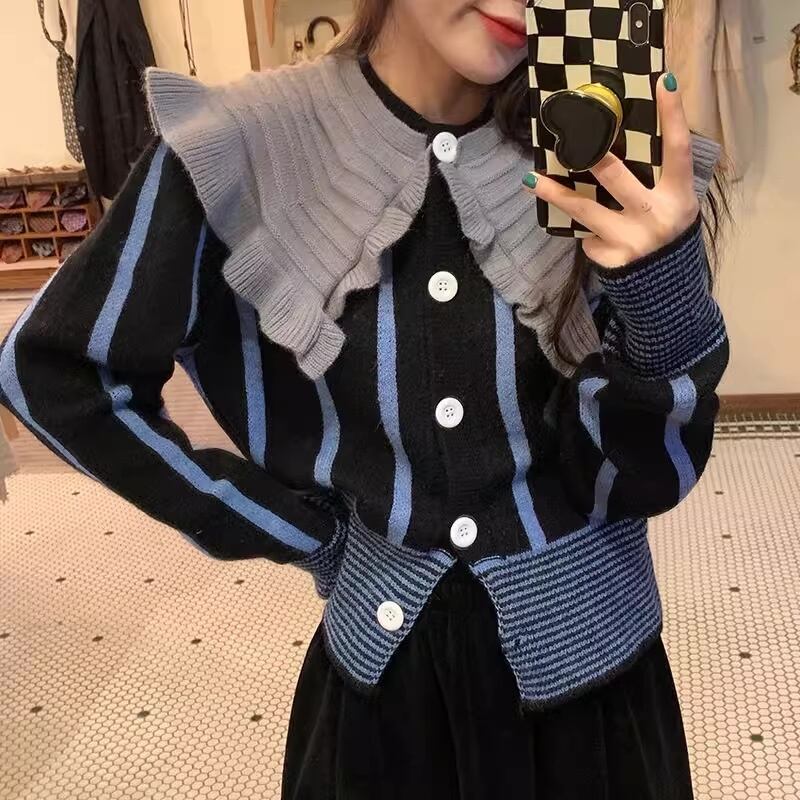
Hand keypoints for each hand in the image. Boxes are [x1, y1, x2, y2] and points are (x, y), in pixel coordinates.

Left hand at [522, 73, 699, 268]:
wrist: (666, 291)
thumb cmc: (666, 235)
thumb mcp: (673, 205)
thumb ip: (655, 181)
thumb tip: (616, 145)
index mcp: (679, 195)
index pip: (678, 148)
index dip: (673, 115)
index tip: (661, 81)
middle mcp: (657, 216)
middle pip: (616, 176)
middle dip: (590, 156)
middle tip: (570, 136)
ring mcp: (631, 239)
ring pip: (584, 208)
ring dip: (554, 193)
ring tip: (530, 180)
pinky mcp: (612, 259)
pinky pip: (587, 237)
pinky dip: (587, 233)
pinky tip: (596, 237)